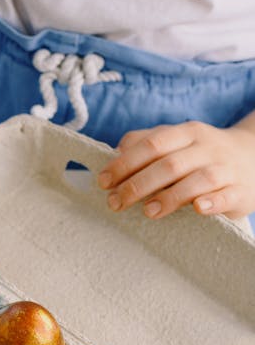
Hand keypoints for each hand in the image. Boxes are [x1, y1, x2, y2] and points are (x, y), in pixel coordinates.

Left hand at [97, 119, 254, 220]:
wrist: (254, 158)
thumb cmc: (202, 154)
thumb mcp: (177, 140)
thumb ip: (146, 141)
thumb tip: (116, 152)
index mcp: (186, 133)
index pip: (151, 144)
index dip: (125, 163)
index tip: (104, 182)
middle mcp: (206, 148)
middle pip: (169, 164)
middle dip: (138, 184)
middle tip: (115, 203)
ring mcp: (225, 169)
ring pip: (197, 180)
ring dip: (170, 196)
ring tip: (148, 212)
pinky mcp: (240, 191)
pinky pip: (226, 196)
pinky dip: (212, 202)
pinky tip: (197, 208)